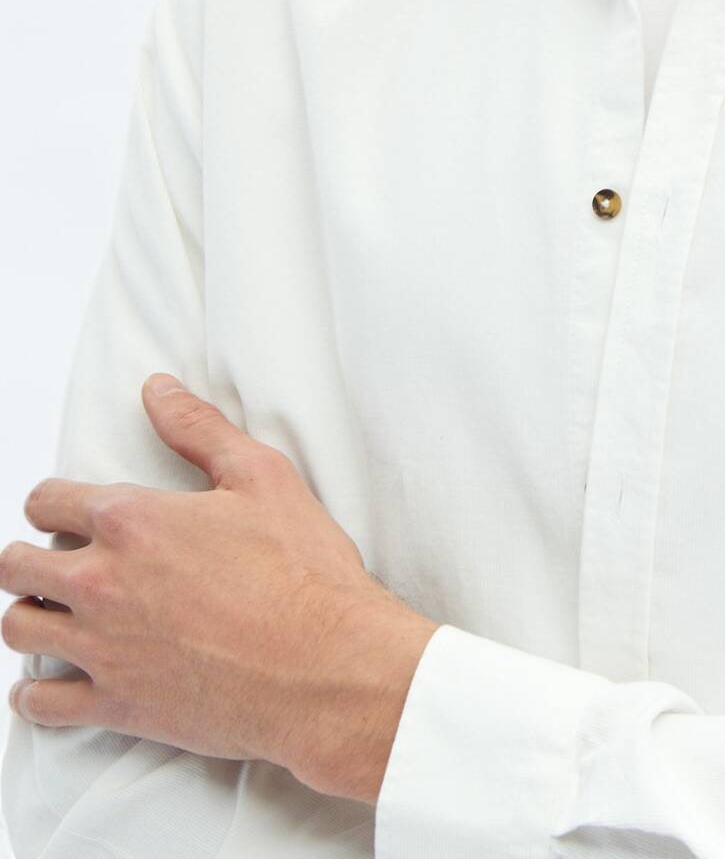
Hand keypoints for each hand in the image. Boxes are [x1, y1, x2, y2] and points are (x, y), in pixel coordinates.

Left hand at [2, 375, 438, 798]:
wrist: (324, 665)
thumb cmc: (302, 571)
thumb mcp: (261, 476)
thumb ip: (199, 428)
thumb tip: (158, 390)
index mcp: (133, 521)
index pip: (48, 500)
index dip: (50, 500)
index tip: (60, 509)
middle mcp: (103, 582)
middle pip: (17, 565)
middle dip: (26, 556)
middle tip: (48, 559)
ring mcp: (104, 647)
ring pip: (18, 628)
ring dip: (27, 615)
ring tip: (50, 612)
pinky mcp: (116, 704)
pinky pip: (40, 703)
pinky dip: (34, 693)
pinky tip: (47, 684)